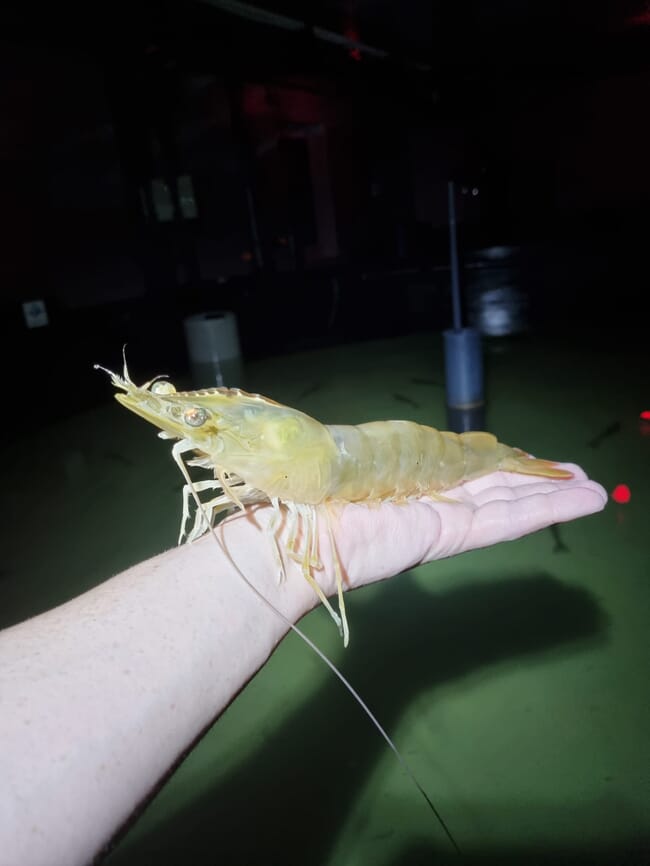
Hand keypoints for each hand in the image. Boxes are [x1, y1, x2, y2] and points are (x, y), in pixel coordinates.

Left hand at [324, 463, 606, 591]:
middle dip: (537, 479)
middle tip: (577, 474)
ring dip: (553, 495)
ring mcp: (442, 517)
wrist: (292, 532)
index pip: (466, 466)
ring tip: (594, 489)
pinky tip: (578, 501)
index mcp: (411, 473)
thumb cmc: (310, 488)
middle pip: (496, 486)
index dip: (501, 461)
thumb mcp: (354, 450)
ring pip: (509, 503)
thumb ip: (381, 446)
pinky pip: (503, 521)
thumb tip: (385, 435)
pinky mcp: (448, 535)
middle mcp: (431, 497)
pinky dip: (544, 510)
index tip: (527, 455)